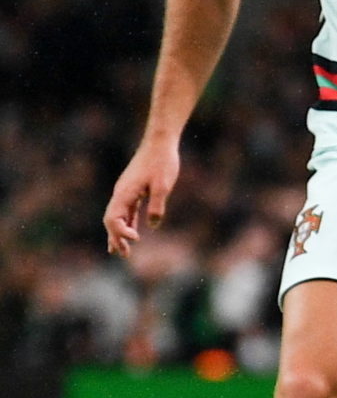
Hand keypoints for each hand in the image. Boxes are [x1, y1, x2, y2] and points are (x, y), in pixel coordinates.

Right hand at [103, 139, 180, 256]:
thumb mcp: (163, 185)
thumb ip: (157, 205)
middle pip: (111, 221)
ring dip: (120, 234)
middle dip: (116, 238)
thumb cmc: (162, 162)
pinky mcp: (132, 189)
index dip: (121, 232)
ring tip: (123, 251)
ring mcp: (125, 191)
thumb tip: (153, 225)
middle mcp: (120, 193)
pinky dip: (127, 223)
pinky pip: (126, 211)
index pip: (113, 219)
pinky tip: (132, 232)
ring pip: (117, 217)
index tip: (137, 238)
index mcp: (124, 193)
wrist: (160, 143)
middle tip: (124, 255)